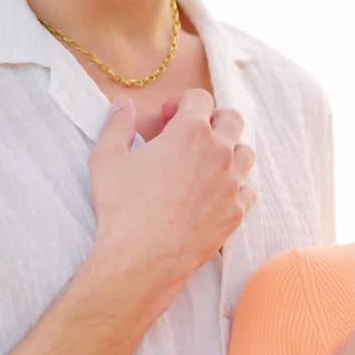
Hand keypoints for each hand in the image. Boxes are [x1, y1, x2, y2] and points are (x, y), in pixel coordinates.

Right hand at [88, 90, 254, 307]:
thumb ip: (117, 124)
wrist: (144, 256)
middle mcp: (220, 152)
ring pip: (245, 153)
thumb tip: (123, 104)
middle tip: (190, 136)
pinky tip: (213, 194)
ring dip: (228, 151)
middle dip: (213, 120)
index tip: (167, 118)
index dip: (182, 102)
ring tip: (203, 164)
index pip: (200, 98)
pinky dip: (234, 187)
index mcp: (191, 132)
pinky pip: (247, 190)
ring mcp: (233, 183)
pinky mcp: (237, 211)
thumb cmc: (123, 207)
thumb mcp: (107, 158)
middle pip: (232, 119)